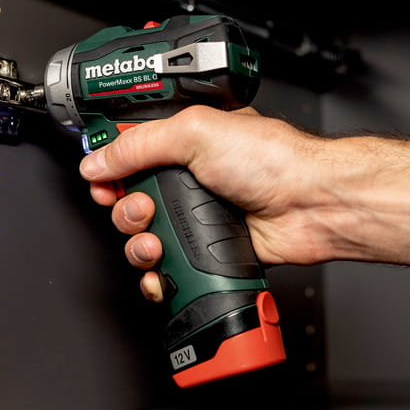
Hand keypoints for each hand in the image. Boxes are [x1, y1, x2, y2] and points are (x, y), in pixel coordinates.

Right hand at [78, 106, 336, 300]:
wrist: (311, 205)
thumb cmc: (273, 159)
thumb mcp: (196, 132)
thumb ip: (139, 145)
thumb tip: (98, 161)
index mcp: (183, 141)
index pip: (128, 153)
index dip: (109, 169)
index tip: (102, 181)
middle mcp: (188, 178)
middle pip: (128, 200)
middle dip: (124, 209)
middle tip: (142, 209)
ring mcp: (197, 216)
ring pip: (143, 239)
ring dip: (139, 245)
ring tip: (156, 240)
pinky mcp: (206, 251)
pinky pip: (167, 270)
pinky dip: (157, 276)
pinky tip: (162, 271)